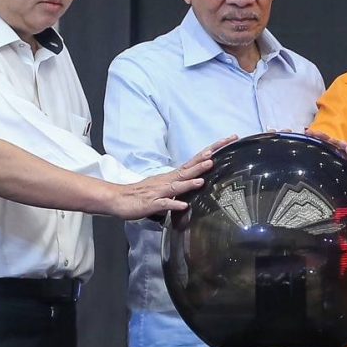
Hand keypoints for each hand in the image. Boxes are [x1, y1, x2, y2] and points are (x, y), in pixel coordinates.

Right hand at [113, 136, 236, 219]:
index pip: (195, 161)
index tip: (228, 140)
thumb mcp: (166, 187)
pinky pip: (164, 204)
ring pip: (177, 184)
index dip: (212, 151)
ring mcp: (160, 191)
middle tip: (220, 150)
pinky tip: (183, 205)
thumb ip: (181, 185)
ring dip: (191, 179)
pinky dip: (173, 204)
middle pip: (189, 168)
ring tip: (204, 175)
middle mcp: (168, 180)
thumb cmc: (143, 194)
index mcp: (173, 176)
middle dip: (205, 160)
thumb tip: (199, 181)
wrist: (118, 199)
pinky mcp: (151, 204)